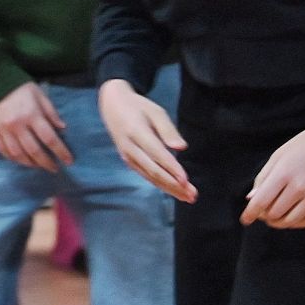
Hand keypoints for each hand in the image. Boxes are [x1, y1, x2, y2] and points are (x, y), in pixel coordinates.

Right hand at [0, 81, 72, 170]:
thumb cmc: (20, 87)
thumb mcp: (40, 95)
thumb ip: (51, 112)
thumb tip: (62, 128)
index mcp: (31, 115)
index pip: (49, 138)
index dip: (60, 151)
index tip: (69, 160)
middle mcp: (17, 125)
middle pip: (34, 150)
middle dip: (46, 162)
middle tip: (54, 168)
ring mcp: (3, 130)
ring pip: (18, 154)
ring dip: (30, 163)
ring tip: (38, 166)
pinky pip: (3, 150)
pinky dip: (13, 158)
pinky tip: (21, 160)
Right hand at [99, 79, 194, 202]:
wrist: (112, 106)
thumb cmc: (138, 107)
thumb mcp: (155, 111)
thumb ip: (168, 130)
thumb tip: (181, 148)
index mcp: (136, 132)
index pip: (157, 154)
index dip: (172, 168)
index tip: (186, 180)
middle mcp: (130, 148)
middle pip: (154, 170)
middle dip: (173, 185)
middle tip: (192, 196)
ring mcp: (127, 157)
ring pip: (150, 176)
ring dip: (169, 188)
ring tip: (188, 197)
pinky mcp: (129, 161)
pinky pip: (146, 175)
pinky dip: (161, 184)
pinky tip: (174, 190)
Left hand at [242, 110, 304, 228]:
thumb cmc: (301, 147)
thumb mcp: (277, 157)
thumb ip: (262, 179)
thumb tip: (251, 200)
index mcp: (283, 173)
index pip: (261, 202)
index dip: (250, 214)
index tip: (246, 220)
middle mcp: (300, 187)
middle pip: (274, 214)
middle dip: (263, 216)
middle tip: (262, 211)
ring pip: (290, 221)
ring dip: (278, 222)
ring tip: (274, 215)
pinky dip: (295, 223)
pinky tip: (290, 216)